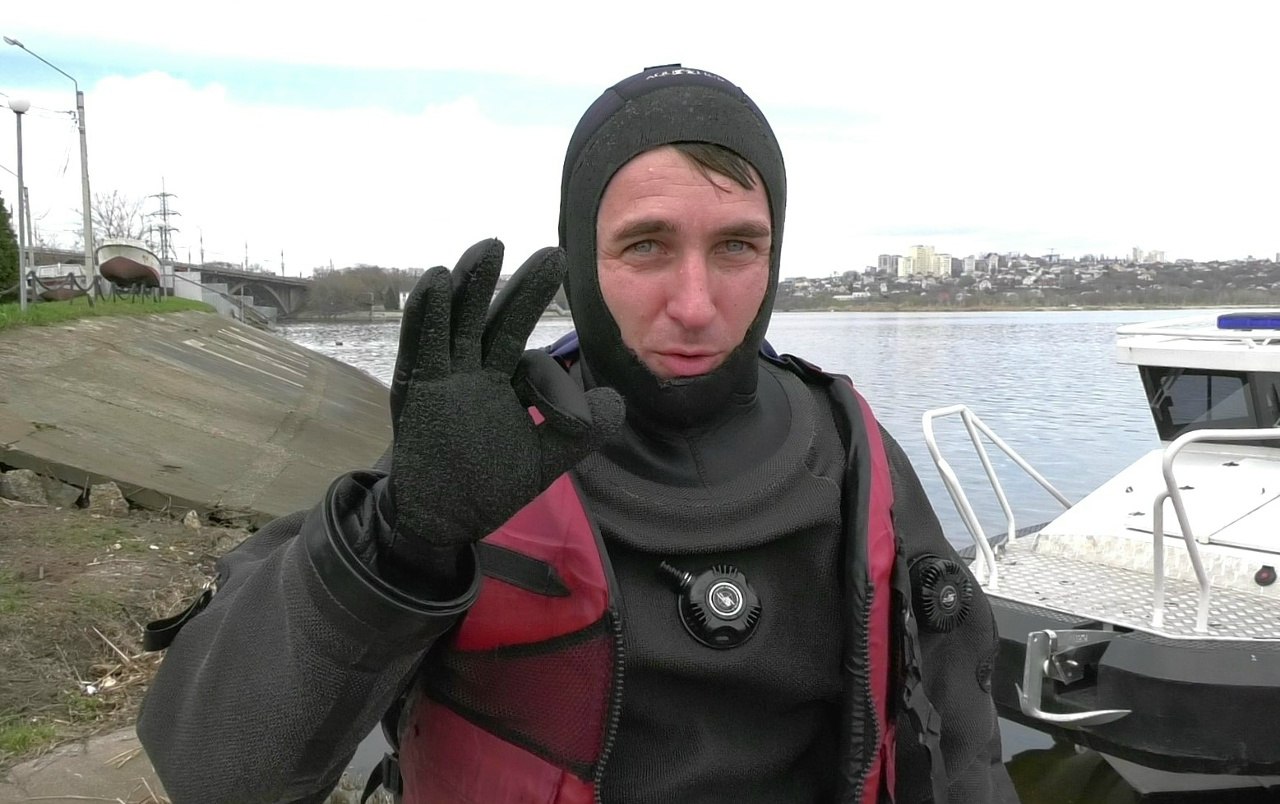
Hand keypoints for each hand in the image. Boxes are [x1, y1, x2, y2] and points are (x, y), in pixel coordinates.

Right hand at [385, 239, 622, 572]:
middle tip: (551, 254)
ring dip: (471, 285)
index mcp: (506, 383)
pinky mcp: (417, 389)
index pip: (531, 357)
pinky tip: (435, 281)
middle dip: (522, 289)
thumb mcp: (544, 457)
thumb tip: (616, 400)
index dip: (553, 366)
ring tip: (488, 249)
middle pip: (499, 322)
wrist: (444, 520)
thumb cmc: (490, 486)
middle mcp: (475, 372)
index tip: (567, 399)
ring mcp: (444, 377)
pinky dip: (426, 315)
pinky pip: (422, 346)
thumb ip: (579, 431)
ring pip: (458, 321)